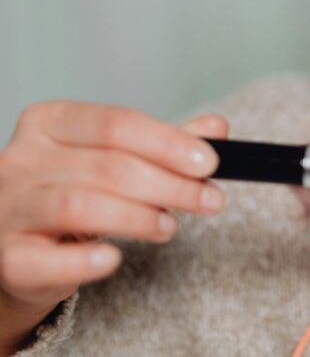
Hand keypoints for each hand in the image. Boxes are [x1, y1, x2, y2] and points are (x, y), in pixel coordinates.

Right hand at [0, 102, 227, 320]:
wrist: (19, 245)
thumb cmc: (72, 191)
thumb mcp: (115, 159)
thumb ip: (164, 144)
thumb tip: (216, 129)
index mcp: (50, 123)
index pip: (116, 124)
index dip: (169, 144)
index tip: (210, 163)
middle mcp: (22, 159)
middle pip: (108, 166)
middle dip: (170, 184)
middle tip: (209, 200)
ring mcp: (9, 207)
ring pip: (80, 206)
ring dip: (138, 217)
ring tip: (170, 226)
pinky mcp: (7, 255)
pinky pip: (44, 259)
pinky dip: (83, 260)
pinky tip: (114, 258)